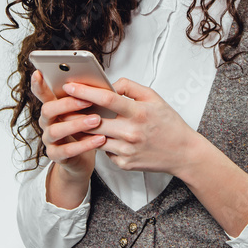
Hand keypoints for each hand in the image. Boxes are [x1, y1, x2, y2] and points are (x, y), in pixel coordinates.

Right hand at [32, 70, 106, 180]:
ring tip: (96, 120)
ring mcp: (49, 140)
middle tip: (87, 100)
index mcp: (52, 108)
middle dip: (67, 104)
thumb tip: (99, 83)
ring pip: (57, 130)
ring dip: (78, 124)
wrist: (81, 158)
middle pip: (48, 110)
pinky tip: (99, 139)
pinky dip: (85, 145)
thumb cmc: (83, 129)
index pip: (42, 94)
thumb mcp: (83, 112)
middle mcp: (47, 123)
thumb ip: (84, 98)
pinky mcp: (56, 155)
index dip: (38, 84)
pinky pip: (68, 150)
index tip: (39, 72)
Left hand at [62, 77, 199, 175]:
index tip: (70, 86)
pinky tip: (103, 136)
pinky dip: (101, 142)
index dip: (85, 91)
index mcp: (139, 113)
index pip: (106, 99)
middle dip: (75, 112)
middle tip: (64, 105)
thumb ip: (130, 87)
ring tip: (77, 119)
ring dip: (83, 129)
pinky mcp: (124, 163)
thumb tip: (110, 84)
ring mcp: (126, 150)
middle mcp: (131, 132)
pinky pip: (104, 151)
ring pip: (94, 138)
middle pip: (93, 121)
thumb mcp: (154, 98)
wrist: (183, 153)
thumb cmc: (169, 124)